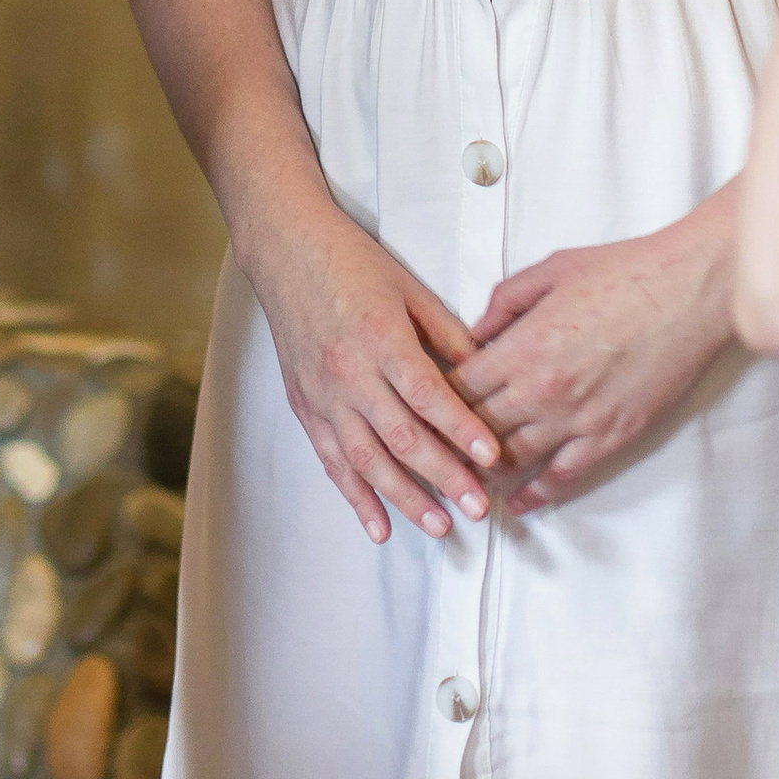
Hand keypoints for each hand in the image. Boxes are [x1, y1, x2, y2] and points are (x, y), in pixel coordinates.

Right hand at [245, 205, 498, 544]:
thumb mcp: (409, 288)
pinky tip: (379, 527)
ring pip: (366, 459)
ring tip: (439, 527)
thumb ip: (447, 334)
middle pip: (401, 437)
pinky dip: (355, 498)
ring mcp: (323, 395)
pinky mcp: (305, 406)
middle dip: (444, 477)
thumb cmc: (352, 262)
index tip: (493, 458)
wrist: (286, 251)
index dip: (461, 430)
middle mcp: (349, 373)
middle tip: (479, 507)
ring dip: (404, 498)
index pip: (427, 396)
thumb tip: (485, 373)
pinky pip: (331, 461)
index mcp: (381, 338)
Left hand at [453, 195, 738, 516]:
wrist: (689, 290)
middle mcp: (543, 390)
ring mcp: (578, 419)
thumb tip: (476, 331)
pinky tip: (518, 502)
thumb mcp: (551, 270)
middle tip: (433, 451)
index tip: (426, 406)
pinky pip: (564, 476)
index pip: (459, 389)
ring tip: (465, 478)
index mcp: (523, 347)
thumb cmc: (623, 272)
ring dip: (485, 471)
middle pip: (478, 429)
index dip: (437, 399)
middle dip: (451, 441)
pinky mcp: (612, 436)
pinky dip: (537, 494)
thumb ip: (505, 302)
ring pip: (513, 459)